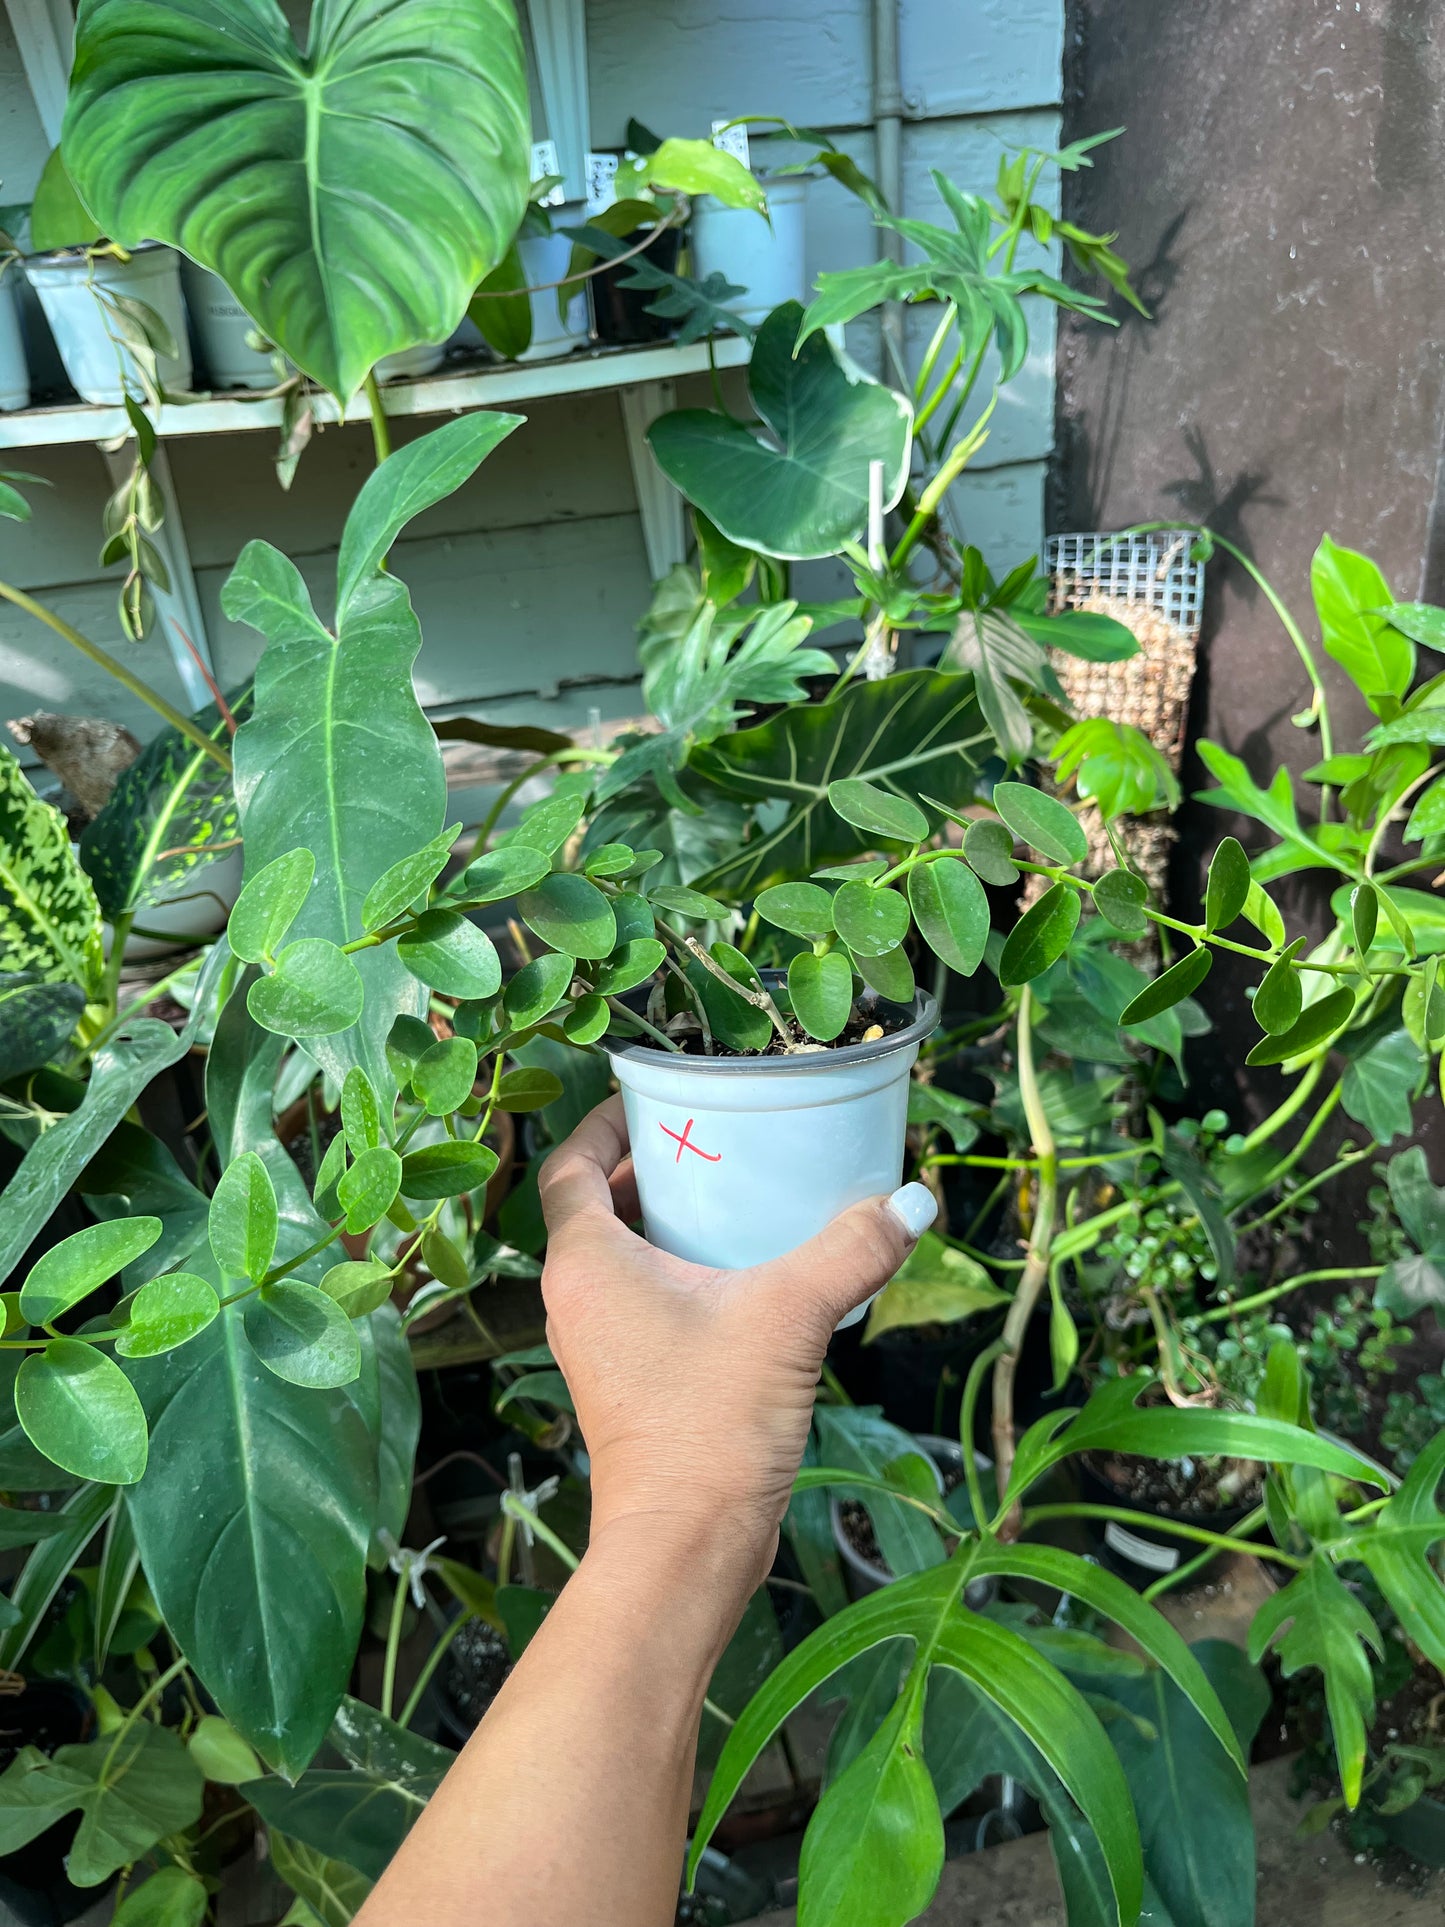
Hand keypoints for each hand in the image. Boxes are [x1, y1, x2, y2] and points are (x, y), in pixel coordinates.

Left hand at [538, 1096, 936, 1608]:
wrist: (685, 1544)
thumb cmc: (708, 1428)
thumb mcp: (789, 1317)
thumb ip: (851, 1250)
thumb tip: (911, 1201)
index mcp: (585, 1265)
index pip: (569, 1168)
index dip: (602, 1124)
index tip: (648, 1096)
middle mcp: (574, 1300)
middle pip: (592, 1207)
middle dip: (643, 1168)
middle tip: (706, 1140)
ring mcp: (594, 1345)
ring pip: (614, 1257)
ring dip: (658, 1222)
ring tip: (726, 1198)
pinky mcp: (624, 1380)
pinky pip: (635, 1300)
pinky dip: (671, 1271)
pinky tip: (737, 1276)